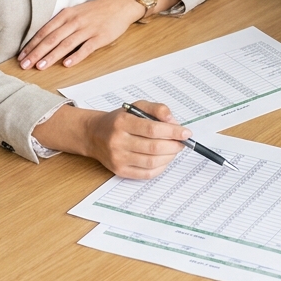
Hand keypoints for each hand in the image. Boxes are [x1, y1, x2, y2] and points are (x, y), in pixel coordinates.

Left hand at [19, 0, 143, 69]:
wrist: (120, 4)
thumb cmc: (96, 10)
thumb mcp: (75, 12)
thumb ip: (61, 24)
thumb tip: (43, 40)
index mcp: (66, 15)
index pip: (44, 32)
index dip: (32, 44)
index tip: (21, 56)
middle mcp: (75, 22)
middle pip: (52, 39)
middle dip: (36, 53)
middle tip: (25, 65)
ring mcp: (87, 29)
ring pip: (66, 45)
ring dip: (51, 56)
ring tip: (40, 67)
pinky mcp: (100, 37)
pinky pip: (86, 48)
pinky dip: (76, 56)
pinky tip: (66, 64)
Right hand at [37, 101, 189, 178]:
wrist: (94, 135)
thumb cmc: (119, 120)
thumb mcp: (136, 106)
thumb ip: (157, 109)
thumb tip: (173, 121)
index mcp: (122, 122)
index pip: (152, 129)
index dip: (173, 131)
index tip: (186, 133)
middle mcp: (118, 141)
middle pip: (153, 147)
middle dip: (174, 145)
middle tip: (182, 142)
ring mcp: (118, 158)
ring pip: (151, 162)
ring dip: (169, 156)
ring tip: (174, 149)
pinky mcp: (119, 170)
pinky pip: (146, 174)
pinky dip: (160, 167)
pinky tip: (164, 159)